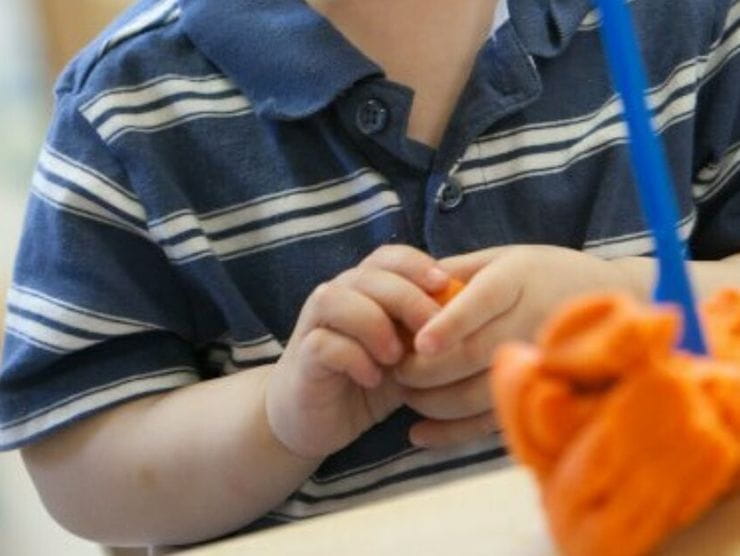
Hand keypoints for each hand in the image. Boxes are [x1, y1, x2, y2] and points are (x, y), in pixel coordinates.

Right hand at [265, 245, 450, 458]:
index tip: (445, 285)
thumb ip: (429, 332)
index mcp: (364, 289)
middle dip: (405, 297)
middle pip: (367, 275)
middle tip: (430, 329)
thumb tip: (472, 315)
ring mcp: (314, 325)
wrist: (316, 419)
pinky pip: (323, 344)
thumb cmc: (368, 380)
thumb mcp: (408, 354)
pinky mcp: (302, 358)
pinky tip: (372, 379)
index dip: (416, 264)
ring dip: (373, 323)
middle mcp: (336, 298)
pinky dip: (353, 358)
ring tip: (396, 357)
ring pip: (335, 299)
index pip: (388, 257)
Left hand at [396, 245, 634, 448]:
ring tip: (406, 394)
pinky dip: (453, 432)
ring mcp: (538, 361)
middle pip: (472, 354)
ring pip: (478, 393)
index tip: (420, 341)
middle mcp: (529, 320)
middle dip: (424, 369)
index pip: (481, 302)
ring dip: (432, 401)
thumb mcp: (503, 256)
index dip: (450, 324)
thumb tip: (405, 285)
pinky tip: (421, 434)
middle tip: (394, 369)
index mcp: (516, 279)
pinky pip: (493, 418)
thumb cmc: (544, 273)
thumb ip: (456, 269)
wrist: (613, 299)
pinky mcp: (539, 392)